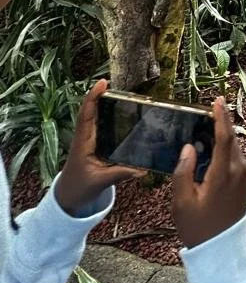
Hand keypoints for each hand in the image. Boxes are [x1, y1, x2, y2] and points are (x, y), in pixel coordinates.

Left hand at [55, 79, 145, 215]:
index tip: (103, 83)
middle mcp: (84, 138)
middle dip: (100, 96)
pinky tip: (118, 114)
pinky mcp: (92, 146)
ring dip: (102, 104)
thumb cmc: (78, 189)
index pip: (86, 115)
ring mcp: (87, 141)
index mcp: (83, 143)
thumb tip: (142, 169)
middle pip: (90, 111)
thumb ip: (121, 173)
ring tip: (119, 94)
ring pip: (93, 117)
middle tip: (115, 84)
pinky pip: (98, 126)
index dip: (93, 98)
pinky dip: (105, 116)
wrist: (67, 199)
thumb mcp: (100, 182)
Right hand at [171, 97, 245, 247]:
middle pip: (230, 138)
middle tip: (201, 115)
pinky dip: (224, 149)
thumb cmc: (198, 227)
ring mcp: (245, 174)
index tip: (217, 99)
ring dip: (220, 138)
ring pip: (233, 147)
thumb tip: (189, 147)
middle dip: (219, 124)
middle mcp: (240, 170)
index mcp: (224, 173)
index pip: (225, 137)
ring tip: (201, 134)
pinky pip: (235, 157)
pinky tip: (209, 153)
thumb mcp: (182, 202)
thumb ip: (183, 171)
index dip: (221, 116)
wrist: (221, 249)